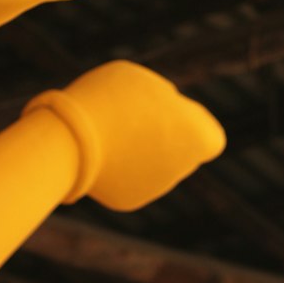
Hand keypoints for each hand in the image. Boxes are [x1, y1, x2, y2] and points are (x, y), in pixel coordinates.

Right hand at [29, 60, 226, 210]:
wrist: (73, 139)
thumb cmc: (112, 98)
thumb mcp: (143, 82)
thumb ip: (162, 100)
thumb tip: (163, 115)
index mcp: (198, 136)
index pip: (210, 137)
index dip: (190, 121)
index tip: (165, 110)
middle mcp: (183, 167)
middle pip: (180, 149)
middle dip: (163, 135)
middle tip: (130, 116)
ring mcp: (157, 188)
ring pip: (154, 163)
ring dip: (139, 149)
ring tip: (109, 131)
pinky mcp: (130, 200)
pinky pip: (130, 177)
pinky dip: (119, 166)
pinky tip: (100, 152)